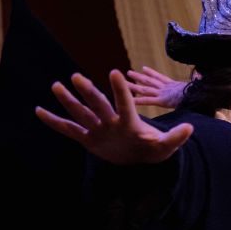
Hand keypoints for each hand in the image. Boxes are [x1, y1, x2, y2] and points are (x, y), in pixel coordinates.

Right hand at [36, 70, 192, 164]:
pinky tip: (40, 110)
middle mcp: (112, 121)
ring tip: (57, 85)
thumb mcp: (166, 146)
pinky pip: (69, 129)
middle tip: (77, 76)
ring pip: (82, 113)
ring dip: (69, 101)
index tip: (115, 72)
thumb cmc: (154, 149)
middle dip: (89, 92)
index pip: (125, 103)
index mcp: (130, 122)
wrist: (141, 157)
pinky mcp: (89, 139)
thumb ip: (175, 137)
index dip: (120, 90)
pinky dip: (55, 121)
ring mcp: (99, 129)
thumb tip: (190, 129)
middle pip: (99, 105)